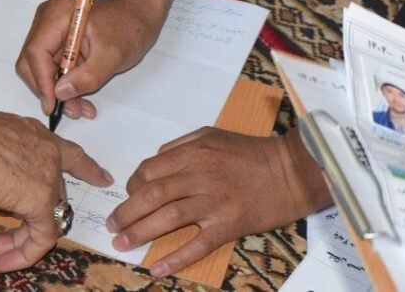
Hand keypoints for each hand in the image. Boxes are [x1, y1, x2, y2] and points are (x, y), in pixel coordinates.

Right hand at [0, 88, 113, 271]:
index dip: (88, 169)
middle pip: (53, 195)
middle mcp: (48, 153)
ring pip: (46, 218)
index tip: (103, 179)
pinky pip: (41, 237)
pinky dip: (24, 253)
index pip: (70, 154)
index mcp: (35, 134)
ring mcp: (47, 177)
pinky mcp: (40, 201)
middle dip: (27, 221)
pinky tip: (3, 261)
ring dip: (17, 242)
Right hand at [15, 0, 185, 119]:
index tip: (54, 105)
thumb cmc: (128, 28)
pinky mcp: (57, 43)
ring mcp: (50, 32)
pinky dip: (65, 86)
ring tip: (82, 109)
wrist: (137, 15)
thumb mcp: (113, 56)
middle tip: (73, 110)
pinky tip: (81, 99)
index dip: (41, 81)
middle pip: (33, 62)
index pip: (36, 51)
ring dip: (59, 93)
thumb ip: (87, 77)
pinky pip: (53, 69)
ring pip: (42, 70)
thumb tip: (60, 93)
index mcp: (57, 14)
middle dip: (50, 90)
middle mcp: (47, 21)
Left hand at [107, 127, 329, 277]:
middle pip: (151, 195)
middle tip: (112, 226)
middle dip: (125, 212)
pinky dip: (174, 259)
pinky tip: (157, 268)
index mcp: (193, 152)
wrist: (292, 171)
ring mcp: (214, 202)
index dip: (132, 185)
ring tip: (121, 244)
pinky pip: (197, 245)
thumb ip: (181, 147)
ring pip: (167, 218)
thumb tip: (155, 162)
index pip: (149, 170)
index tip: (128, 196)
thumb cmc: (252, 152)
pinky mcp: (229, 225)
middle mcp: (200, 175)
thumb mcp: (212, 135)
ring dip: (139, 233)